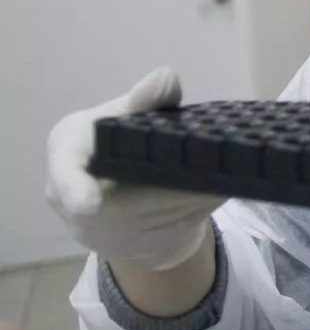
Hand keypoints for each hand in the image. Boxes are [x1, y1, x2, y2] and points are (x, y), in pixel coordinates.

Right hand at [45, 68, 224, 271]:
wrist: (120, 195)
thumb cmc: (120, 139)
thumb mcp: (127, 114)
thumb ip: (145, 99)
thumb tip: (166, 78)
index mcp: (68, 153)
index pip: (64, 171)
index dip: (75, 187)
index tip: (91, 204)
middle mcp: (74, 202)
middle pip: (127, 203)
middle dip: (172, 189)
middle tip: (213, 171)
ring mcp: (102, 234)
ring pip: (157, 220)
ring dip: (194, 200)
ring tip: (225, 177)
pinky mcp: (134, 251)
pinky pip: (173, 230)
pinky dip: (200, 211)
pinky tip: (219, 193)